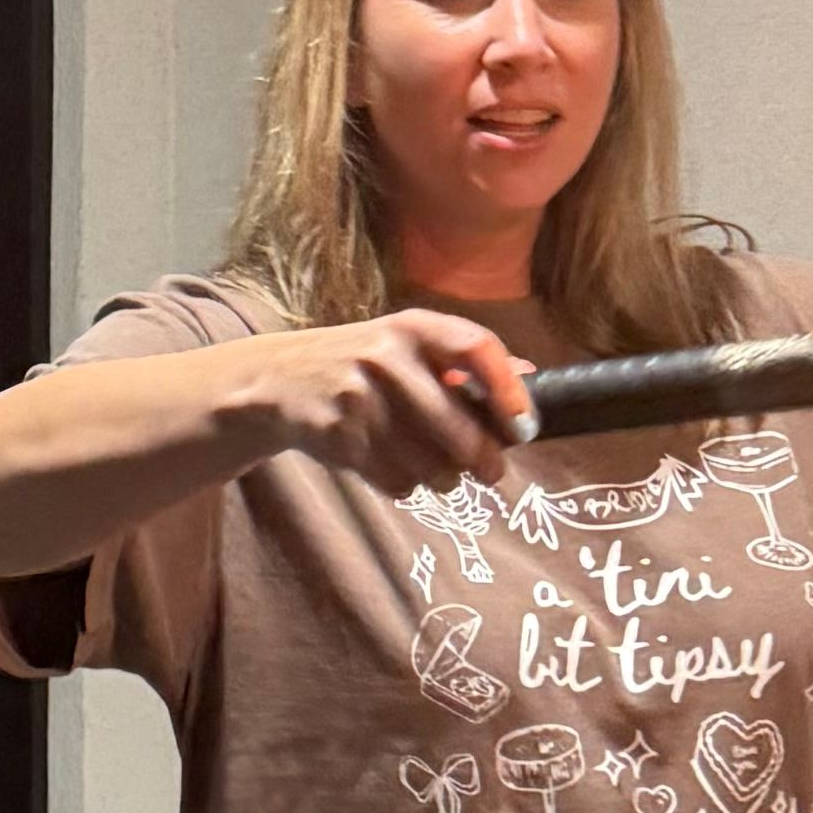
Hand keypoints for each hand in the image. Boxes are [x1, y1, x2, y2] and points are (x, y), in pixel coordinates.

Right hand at [251, 310, 533, 494]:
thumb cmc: (360, 364)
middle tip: (492, 473)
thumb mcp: (406, 346)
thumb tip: (532, 377)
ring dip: (445, 479)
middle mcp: (385, 357)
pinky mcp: (339, 437)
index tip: (524, 427)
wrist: (280, 380)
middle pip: (457, 427)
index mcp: (411, 327)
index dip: (508, 391)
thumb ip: (463, 360)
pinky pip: (397, 480)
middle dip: (484, 460)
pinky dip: (407, 485)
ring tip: (441, 471)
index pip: (475, 348)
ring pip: (430, 465)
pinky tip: (396, 467)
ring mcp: (358, 398)